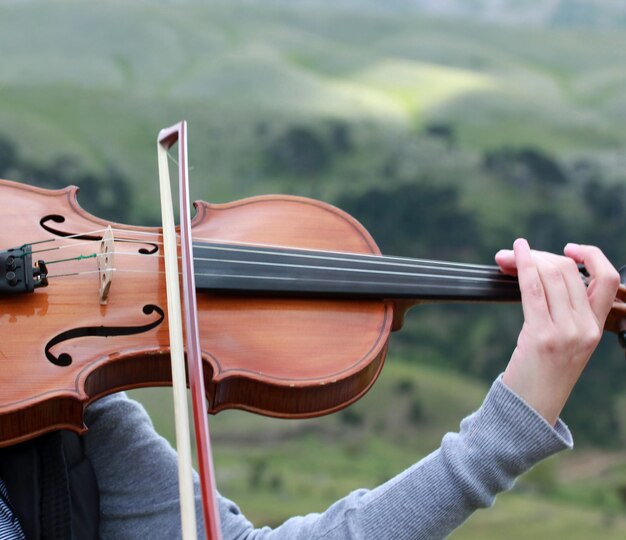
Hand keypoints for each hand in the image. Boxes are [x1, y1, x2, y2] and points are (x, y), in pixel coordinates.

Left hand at [495, 239, 618, 424]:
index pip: (608, 279)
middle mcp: (587, 327)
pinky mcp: (542, 336)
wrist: (530, 408)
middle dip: (540, 255)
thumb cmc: (541, 373)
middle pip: (568, 271)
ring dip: (526, 259)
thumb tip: (540, 271)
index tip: (570, 248)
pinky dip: (521, 266)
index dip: (591, 255)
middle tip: (518, 252)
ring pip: (551, 274)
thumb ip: (561, 311)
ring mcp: (567, 332)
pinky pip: (532, 289)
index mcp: (597, 327)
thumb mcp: (564, 341)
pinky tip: (510, 256)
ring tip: (507, 256)